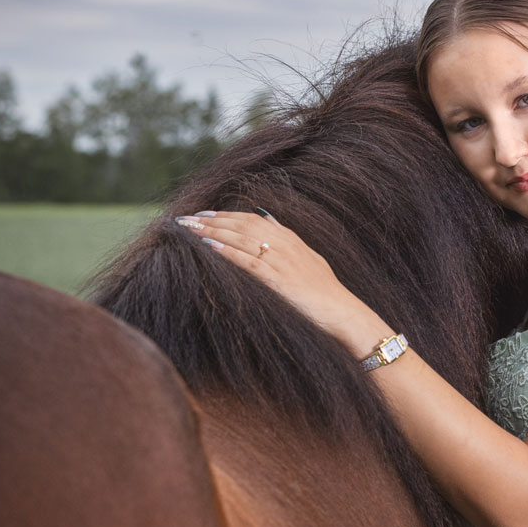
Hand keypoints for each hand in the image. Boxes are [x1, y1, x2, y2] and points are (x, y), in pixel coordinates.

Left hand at [175, 210, 386, 353]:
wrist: (342, 312)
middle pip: (241, 226)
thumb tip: (270, 222)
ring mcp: (282, 262)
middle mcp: (285, 246)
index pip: (252, 219)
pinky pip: (248, 262)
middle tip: (184, 219)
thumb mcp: (309, 259)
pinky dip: (227, 252)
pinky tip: (208, 247)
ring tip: (187, 229)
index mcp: (290, 239)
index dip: (226, 215)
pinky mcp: (279, 280)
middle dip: (211, 220)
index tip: (204, 214)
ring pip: (241, 239)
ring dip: (211, 232)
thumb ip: (289, 241)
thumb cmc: (325, 292)